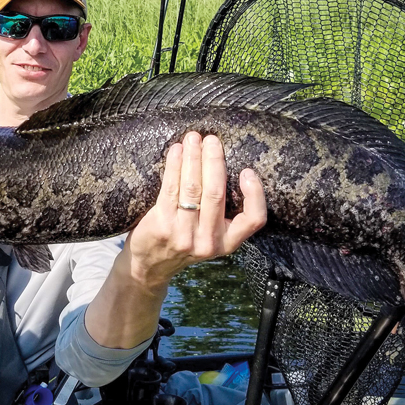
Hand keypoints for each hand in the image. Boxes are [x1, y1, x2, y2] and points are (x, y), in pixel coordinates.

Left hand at [126, 132, 266, 289]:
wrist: (149, 265)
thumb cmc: (183, 241)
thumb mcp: (211, 236)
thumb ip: (221, 213)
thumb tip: (223, 165)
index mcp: (227, 243)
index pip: (253, 220)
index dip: (255, 194)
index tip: (248, 171)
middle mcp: (208, 241)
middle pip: (216, 194)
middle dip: (214, 161)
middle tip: (212, 140)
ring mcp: (184, 235)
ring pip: (192, 188)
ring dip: (193, 158)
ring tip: (193, 139)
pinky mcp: (162, 225)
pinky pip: (170, 189)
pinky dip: (174, 166)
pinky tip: (176, 151)